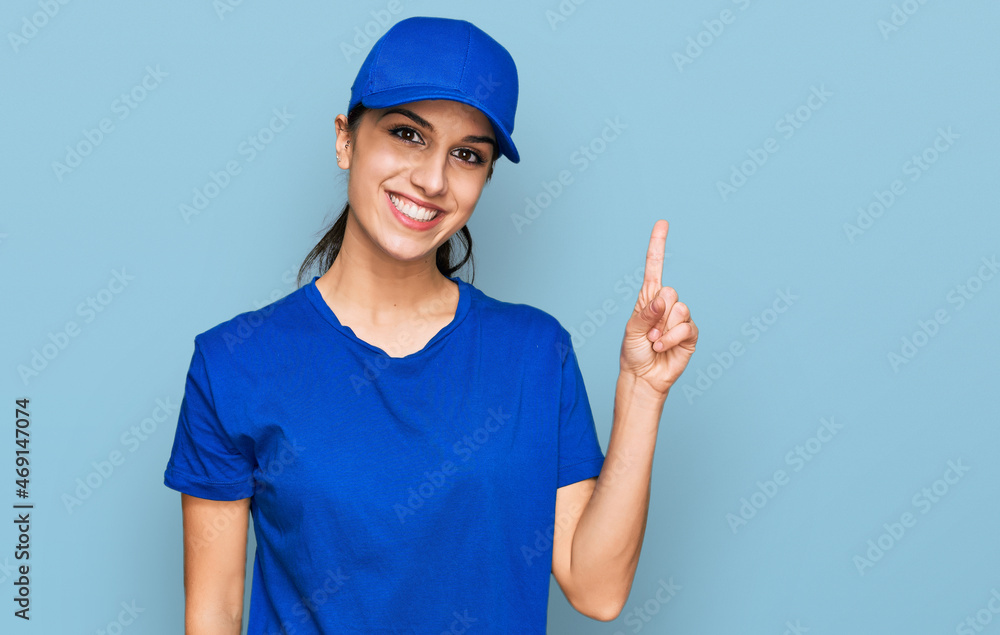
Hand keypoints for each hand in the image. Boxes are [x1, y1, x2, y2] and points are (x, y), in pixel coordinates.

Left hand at [619, 219, 697, 396]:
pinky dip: (671, 338)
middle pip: (670, 291)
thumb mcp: (632, 331)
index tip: (662, 223)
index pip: (654, 267)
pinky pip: (686, 327)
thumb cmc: (633, 352)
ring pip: (680, 309)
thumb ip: (646, 313)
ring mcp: (680, 318)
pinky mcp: (690, 333)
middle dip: (657, 314)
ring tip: (655, 342)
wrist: (644, 377)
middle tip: (648, 332)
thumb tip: (664, 297)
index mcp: (648, 298)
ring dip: (663, 329)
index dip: (658, 245)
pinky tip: (662, 347)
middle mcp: (666, 304)